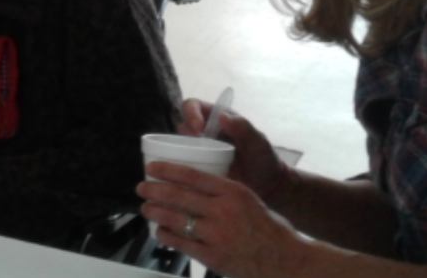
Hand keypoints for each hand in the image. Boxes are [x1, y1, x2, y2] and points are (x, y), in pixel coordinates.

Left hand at [137, 161, 304, 277]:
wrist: (285, 260)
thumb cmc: (268, 227)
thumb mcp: (247, 197)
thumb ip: (222, 192)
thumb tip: (191, 186)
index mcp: (232, 191)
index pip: (192, 176)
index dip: (167, 170)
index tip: (151, 167)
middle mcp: (222, 211)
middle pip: (179, 197)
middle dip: (154, 191)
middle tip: (141, 187)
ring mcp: (216, 235)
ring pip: (177, 220)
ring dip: (156, 213)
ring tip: (145, 208)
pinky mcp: (213, 258)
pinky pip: (183, 244)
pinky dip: (167, 236)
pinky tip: (159, 232)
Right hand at [179, 98, 289, 201]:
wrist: (266, 186)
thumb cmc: (263, 158)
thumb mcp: (258, 142)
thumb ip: (244, 127)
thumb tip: (222, 116)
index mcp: (217, 118)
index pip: (193, 105)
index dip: (191, 113)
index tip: (198, 128)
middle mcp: (204, 132)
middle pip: (182, 125)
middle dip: (183, 135)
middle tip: (194, 149)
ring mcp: (199, 150)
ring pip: (178, 145)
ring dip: (179, 152)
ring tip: (191, 164)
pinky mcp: (197, 168)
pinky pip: (182, 164)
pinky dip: (181, 167)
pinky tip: (187, 176)